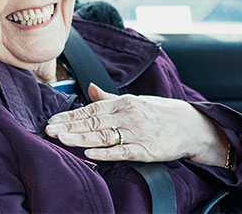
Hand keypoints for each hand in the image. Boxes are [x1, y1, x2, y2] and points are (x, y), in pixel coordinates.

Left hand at [45, 83, 228, 165]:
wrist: (192, 126)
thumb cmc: (162, 113)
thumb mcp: (135, 101)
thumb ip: (109, 98)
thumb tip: (89, 88)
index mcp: (123, 103)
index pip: (91, 110)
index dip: (70, 116)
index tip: (53, 120)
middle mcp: (128, 116)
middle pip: (93, 122)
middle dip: (69, 127)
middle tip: (49, 131)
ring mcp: (136, 133)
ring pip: (103, 136)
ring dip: (81, 138)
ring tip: (61, 139)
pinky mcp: (145, 149)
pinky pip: (122, 151)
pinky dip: (105, 152)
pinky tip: (90, 153)